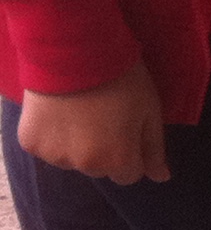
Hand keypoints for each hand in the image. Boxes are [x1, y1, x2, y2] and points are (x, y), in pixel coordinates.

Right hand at [20, 62, 167, 183]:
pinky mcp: (30, 143)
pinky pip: (47, 148)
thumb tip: (161, 178)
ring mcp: (53, 156)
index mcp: (117, 160)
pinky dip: (53, 136)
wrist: (75, 52)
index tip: (128, 128)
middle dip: (106, 150)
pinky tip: (60, 111)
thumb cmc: (122, 78)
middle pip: (100, 169)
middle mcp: (84, 166)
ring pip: (72, 160)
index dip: (132, 152)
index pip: (129, 175)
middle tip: (105, 116)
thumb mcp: (150, 110)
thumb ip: (154, 148)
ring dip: (78, 145)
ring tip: (81, 111)